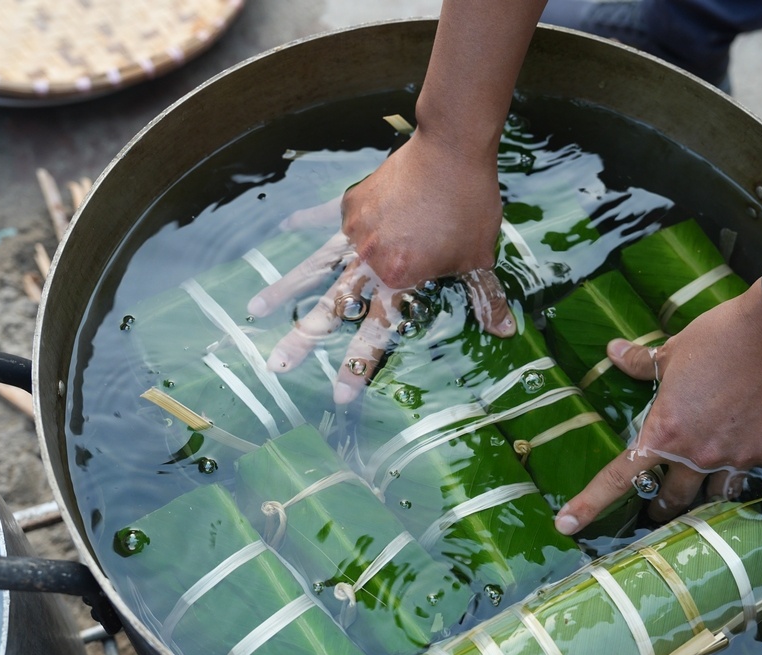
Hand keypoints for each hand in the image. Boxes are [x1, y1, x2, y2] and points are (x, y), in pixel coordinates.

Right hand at [247, 129, 516, 402]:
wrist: (450, 150)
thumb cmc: (469, 206)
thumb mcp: (479, 257)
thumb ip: (485, 297)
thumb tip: (506, 331)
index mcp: (400, 280)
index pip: (375, 333)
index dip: (357, 366)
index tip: (338, 397)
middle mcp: (370, 261)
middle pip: (330, 308)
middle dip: (302, 340)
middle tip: (275, 366)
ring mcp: (355, 231)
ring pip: (314, 268)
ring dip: (284, 290)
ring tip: (255, 310)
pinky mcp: (351, 204)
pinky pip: (323, 217)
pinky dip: (304, 221)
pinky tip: (283, 227)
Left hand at [553, 283, 761, 533]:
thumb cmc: (720, 336)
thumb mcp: (673, 350)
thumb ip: (642, 362)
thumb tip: (614, 352)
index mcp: (664, 433)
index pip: (618, 478)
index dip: (589, 504)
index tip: (566, 526)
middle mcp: (697, 455)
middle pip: (672, 500)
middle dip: (662, 507)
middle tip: (657, 506)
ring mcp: (736, 457)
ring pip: (715, 496)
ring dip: (705, 496)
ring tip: (703, 494)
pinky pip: (750, 466)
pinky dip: (744, 460)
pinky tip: (747, 445)